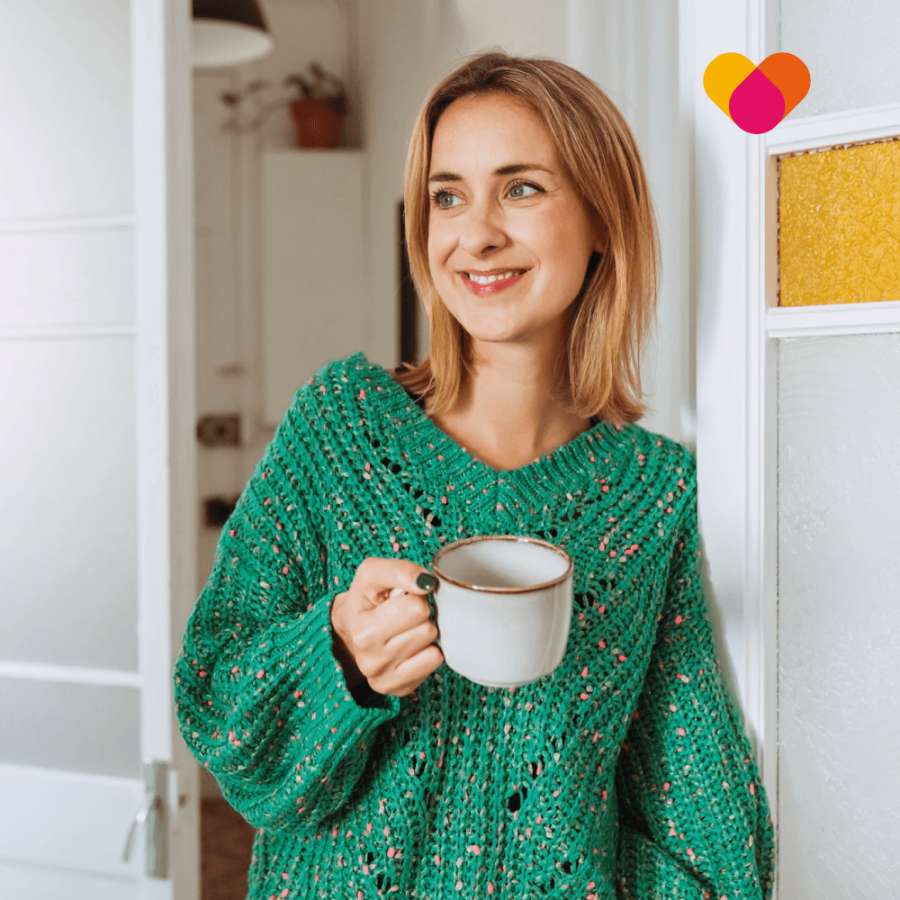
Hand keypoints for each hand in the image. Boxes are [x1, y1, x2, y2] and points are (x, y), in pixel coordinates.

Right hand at [331, 557, 442, 697]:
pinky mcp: (400, 690)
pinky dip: (427, 652)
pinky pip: (434, 665)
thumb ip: (400, 570)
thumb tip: (428, 583)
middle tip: (403, 615)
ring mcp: (385, 680)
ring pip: (434, 649)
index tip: (399, 599)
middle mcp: (372, 662)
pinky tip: (411, 646)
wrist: (350, 629)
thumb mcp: (372, 573)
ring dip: (424, 634)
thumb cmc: (365, 598)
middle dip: (421, 616)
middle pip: (427, 629)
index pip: (416, 608)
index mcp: (363, 632)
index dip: (413, 597)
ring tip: (406, 630)